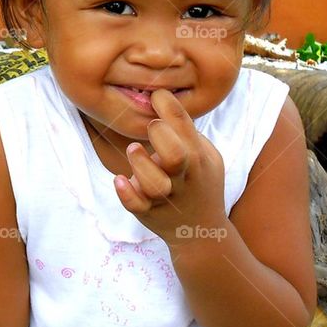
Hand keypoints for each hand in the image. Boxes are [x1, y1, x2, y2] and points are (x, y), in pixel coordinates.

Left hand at [112, 89, 227, 245]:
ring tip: (133, 150)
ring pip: (154, 183)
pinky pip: (136, 205)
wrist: (201, 231)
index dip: (166, 103)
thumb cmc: (200, 183)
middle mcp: (183, 177)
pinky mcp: (148, 213)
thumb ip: (189, 132)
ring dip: (141, 164)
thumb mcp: (207, 156)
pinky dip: (126, 193)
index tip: (156, 95)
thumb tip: (163, 101)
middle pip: (175, 155)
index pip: (184, 125)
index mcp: (198, 157)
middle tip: (151, 127)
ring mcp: (166, 197)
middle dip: (160, 134)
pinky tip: (119, 180)